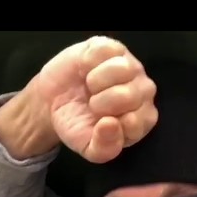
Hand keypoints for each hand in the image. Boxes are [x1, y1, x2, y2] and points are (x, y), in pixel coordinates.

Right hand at [36, 35, 157, 163]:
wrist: (53, 102)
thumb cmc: (77, 124)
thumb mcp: (88, 148)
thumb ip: (104, 147)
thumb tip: (110, 124)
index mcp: (142, 119)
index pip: (136, 122)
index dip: (112, 124)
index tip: (100, 122)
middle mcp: (143, 92)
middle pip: (130, 95)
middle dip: (102, 103)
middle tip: (92, 105)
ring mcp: (131, 67)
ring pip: (123, 69)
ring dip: (96, 81)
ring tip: (90, 87)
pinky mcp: (113, 48)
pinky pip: (105, 50)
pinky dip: (88, 62)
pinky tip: (86, 70)